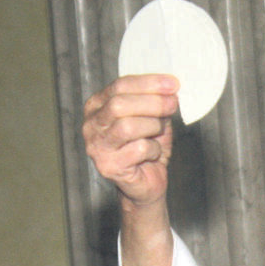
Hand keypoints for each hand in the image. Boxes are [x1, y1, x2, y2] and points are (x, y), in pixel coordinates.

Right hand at [82, 74, 178, 204]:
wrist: (145, 182)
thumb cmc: (146, 149)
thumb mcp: (151, 118)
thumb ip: (155, 101)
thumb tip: (170, 88)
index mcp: (97, 106)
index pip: (120, 86)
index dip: (148, 83)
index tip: (172, 84)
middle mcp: (92, 125)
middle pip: (119, 104)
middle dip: (152, 103)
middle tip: (172, 105)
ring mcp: (97, 147)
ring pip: (127, 126)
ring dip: (152, 127)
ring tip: (158, 133)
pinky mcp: (108, 166)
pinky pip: (138, 149)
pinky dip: (153, 149)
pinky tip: (152, 154)